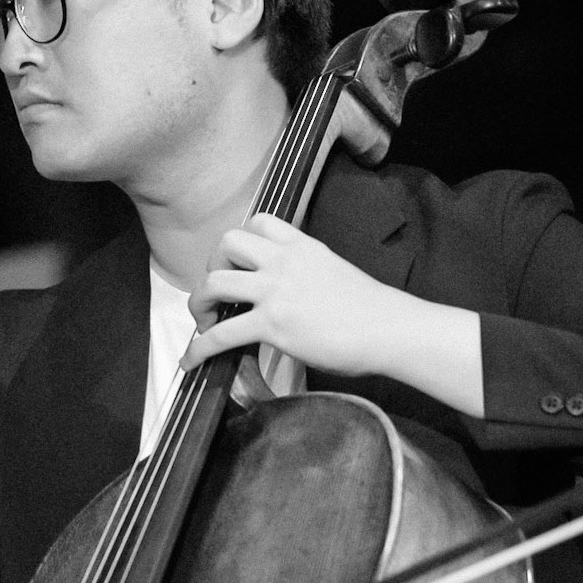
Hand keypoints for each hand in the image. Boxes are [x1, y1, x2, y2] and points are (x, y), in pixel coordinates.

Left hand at [181, 215, 484, 416]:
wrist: (390, 329)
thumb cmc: (373, 311)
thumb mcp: (335, 274)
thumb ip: (307, 276)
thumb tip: (291, 298)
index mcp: (303, 247)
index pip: (260, 222)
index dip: (240, 241)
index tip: (237, 263)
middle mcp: (284, 261)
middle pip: (227, 242)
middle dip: (212, 266)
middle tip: (219, 294)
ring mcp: (275, 291)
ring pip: (214, 282)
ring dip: (199, 303)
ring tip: (205, 324)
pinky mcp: (272, 324)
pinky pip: (220, 334)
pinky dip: (198, 349)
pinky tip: (192, 361)